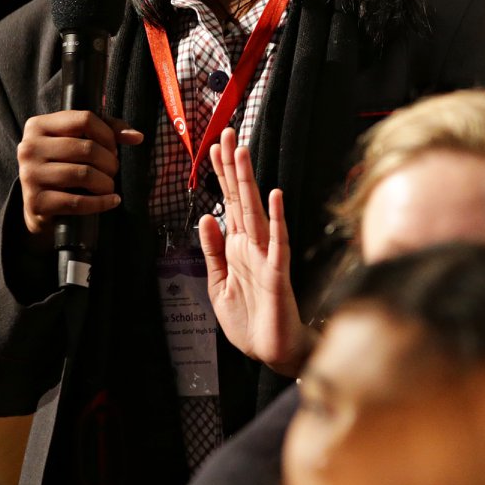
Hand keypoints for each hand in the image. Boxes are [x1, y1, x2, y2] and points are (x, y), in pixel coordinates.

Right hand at [17, 110, 142, 241]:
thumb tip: (137, 136)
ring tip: (109, 186)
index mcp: (37, 126)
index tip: (113, 148)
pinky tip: (112, 201)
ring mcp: (29, 175)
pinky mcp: (36, 202)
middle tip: (112, 170)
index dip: (108, 135)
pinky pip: (78, 202)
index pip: (84, 119)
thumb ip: (109, 130)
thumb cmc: (64, 165)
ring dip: (106, 183)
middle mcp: (29, 148)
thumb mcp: (80, 140)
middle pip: (87, 148)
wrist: (39, 205)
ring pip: (84, 174)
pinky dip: (101, 203)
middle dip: (110, 162)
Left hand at [197, 128, 313, 377]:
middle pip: (241, 198)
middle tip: (227, 133)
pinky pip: (278, 241)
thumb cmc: (249, 320)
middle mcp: (253, 245)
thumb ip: (213, 252)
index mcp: (237, 247)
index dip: (221, 176)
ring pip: (256, 211)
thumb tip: (206, 219)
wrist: (270, 351)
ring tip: (242, 154)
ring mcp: (267, 255)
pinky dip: (276, 218)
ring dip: (249, 182)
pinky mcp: (278, 272)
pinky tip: (274, 196)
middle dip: (233, 167)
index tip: (213, 147)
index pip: (229, 203)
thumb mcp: (219, 284)